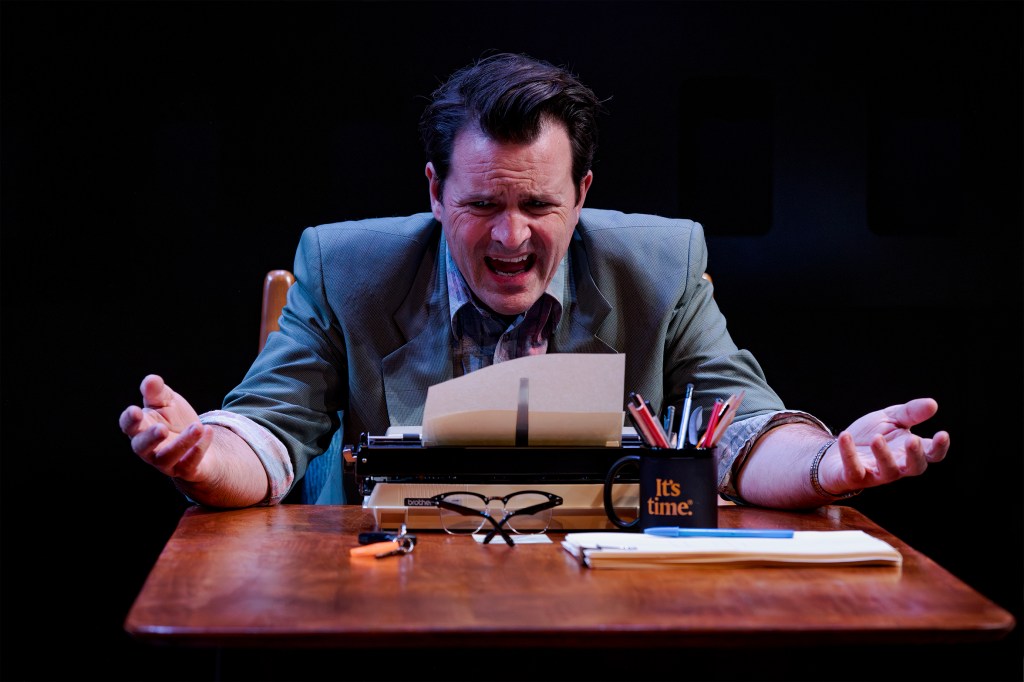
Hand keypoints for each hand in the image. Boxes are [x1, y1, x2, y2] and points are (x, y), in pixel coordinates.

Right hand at [118, 374, 213, 481]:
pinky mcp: (187, 470)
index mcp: (141, 429)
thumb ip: (158, 392)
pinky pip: (190, 464)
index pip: (128, 426)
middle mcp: (149, 448)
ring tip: (197, 426)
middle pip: (141, 446)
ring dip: (182, 442)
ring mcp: (167, 462)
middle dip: (150, 438)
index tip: (135, 410)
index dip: (129, 420)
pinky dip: (199, 449)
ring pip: (168, 457)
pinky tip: (208, 432)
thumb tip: (151, 380)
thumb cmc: (176, 421)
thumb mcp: (168, 402)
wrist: (200, 444)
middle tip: (161, 428)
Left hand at [822, 398, 949, 494]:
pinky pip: (854, 469)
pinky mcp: (853, 476)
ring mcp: (876, 473)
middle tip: (912, 440)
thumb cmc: (869, 435)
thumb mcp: (890, 419)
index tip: (943, 434)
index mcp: (909, 451)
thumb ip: (910, 413)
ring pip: (887, 470)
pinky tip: (845, 436)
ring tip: (877, 438)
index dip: (939, 447)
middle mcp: (897, 465)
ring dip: (883, 454)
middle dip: (915, 455)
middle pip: (915, 468)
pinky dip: (849, 453)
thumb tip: (933, 404)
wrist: (837, 449)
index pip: (931, 454)